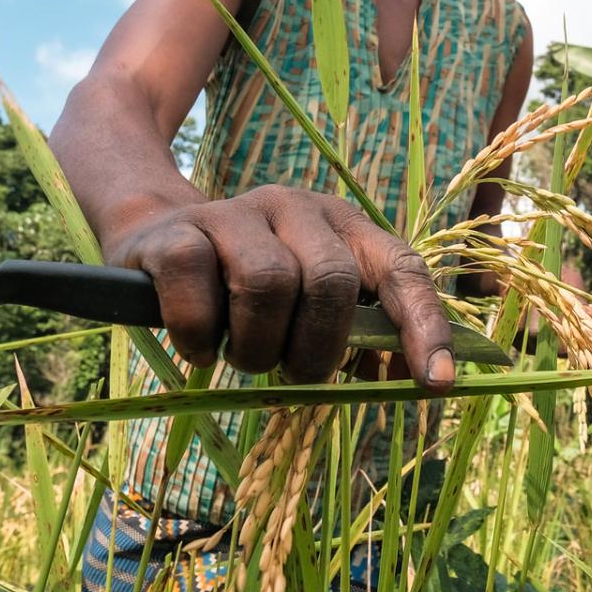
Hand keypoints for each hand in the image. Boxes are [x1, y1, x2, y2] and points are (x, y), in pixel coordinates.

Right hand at [106, 184, 453, 390]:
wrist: (157, 232)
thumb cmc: (248, 282)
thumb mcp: (309, 299)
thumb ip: (359, 331)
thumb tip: (408, 381)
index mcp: (344, 225)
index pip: (401, 270)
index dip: (423, 326)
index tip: (435, 384)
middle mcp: (297, 207)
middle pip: (331, 281)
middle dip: (318, 349)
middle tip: (293, 371)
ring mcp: (235, 213)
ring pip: (268, 285)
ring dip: (258, 347)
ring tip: (244, 356)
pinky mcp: (178, 232)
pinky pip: (198, 296)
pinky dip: (200, 337)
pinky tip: (199, 348)